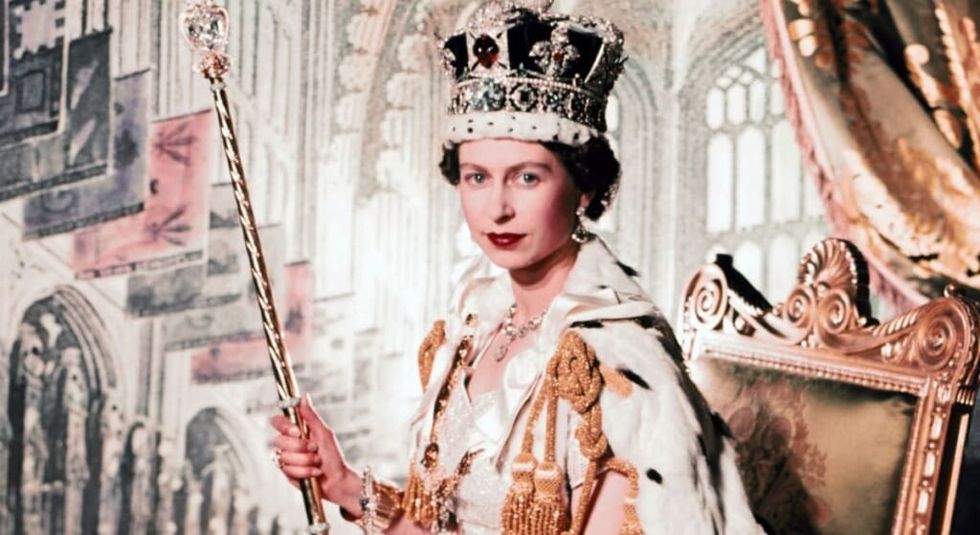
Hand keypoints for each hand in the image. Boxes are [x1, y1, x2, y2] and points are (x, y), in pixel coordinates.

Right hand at [270, 394, 362, 514]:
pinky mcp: (287, 473)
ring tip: (317, 462)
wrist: (336, 480)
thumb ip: (311, 417)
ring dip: (305, 461)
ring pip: (284, 457)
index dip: (284, 426)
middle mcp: (289, 443)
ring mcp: (287, 458)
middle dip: (300, 447)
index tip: (297, 432)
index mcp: (297, 431)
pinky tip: (313, 472)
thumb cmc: (333, 456)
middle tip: (314, 449)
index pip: (277, 422)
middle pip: (278, 440)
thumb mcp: (324, 433)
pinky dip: (304, 471)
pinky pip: (288, 470)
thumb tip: (303, 397)